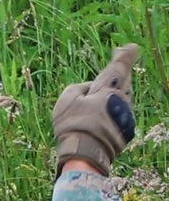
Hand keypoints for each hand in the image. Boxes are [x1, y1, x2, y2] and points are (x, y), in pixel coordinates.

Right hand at [52, 44, 138, 175]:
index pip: (117, 69)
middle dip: (124, 70)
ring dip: (120, 90)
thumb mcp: (67, 99)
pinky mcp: (126, 130)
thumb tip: (90, 88)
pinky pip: (121, 112)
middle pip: (126, 82)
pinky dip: (116, 107)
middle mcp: (120, 101)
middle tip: (124, 58)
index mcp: (106, 90)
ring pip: (125, 97)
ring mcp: (125, 116)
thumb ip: (79, 87)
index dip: (124, 57)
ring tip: (111, 86)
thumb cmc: (73, 124)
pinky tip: (107, 110)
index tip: (132, 47)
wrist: (85, 154)